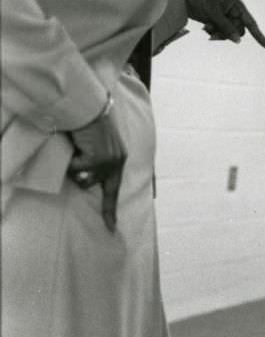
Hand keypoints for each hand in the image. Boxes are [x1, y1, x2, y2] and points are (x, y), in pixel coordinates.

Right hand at [68, 109, 126, 232]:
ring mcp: (110, 162)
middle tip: (80, 151)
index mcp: (120, 159)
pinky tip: (78, 143)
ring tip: (79, 145)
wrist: (90, 106)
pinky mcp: (100, 159)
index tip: (112, 229)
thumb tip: (84, 178)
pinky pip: (76, 169)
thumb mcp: (97, 144)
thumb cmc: (88, 123)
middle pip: (91, 184)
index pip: (114, 190)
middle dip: (80, 172)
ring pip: (83, 178)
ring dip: (75, 164)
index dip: (111, 211)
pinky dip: (72, 158)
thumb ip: (96, 161)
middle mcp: (118, 162)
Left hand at [176, 0, 264, 48]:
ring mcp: (226, 16)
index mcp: (236, 4)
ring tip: (205, 29)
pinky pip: (221, 33)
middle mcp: (234, 10)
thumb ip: (226, 27)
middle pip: (239, 31)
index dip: (259, 36)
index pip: (251, 23)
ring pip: (229, 34)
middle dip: (226, 34)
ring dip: (218, 34)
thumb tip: (238, 41)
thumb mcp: (213, 13)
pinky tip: (204, 27)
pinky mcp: (218, 21)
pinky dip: (213, 33)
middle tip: (212, 33)